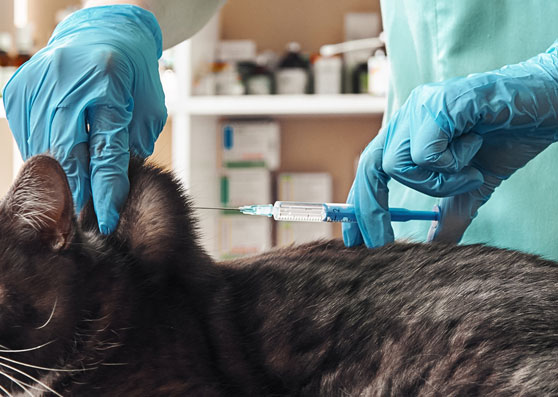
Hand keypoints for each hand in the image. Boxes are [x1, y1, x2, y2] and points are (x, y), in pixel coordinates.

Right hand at [3, 5, 166, 233]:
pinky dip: (48, 159)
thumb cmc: (134, 74)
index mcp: (108, 78)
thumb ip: (131, 145)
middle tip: (82, 223)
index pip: (105, 147)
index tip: (106, 219)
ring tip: (71, 204)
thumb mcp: (146, 108)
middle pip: (66, 151)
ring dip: (59, 179)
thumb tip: (112, 190)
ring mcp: (35, 83)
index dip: (106, 188)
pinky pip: (31, 139)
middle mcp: (65, 78)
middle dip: (76, 192)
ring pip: (44, 149)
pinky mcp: (17, 91)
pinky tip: (61, 170)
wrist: (104, 33)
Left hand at [343, 42, 557, 247]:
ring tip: (468, 172)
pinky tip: (474, 148)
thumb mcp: (471, 187)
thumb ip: (449, 215)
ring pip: (398, 164)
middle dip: (371, 209)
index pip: (369, 170)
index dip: (358, 206)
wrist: (547, 107)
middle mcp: (407, 117)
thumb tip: (433, 249)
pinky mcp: (440, 101)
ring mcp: (420, 106)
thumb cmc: (506, 139)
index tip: (355, 240)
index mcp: (408, 133)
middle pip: (368, 167)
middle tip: (382, 242)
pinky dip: (451, 163)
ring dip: (435, 182)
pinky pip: (426, 151)